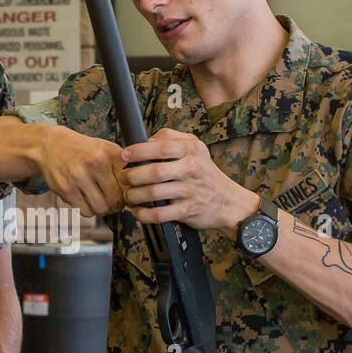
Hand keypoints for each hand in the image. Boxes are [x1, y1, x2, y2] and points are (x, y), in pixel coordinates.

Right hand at [33, 125, 126, 217]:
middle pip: (116, 200)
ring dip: (102, 209)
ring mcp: (79, 176)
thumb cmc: (84, 150)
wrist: (51, 145)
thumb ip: (123, 167)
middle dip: (116, 205)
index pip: (129, 184)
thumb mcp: (106, 149)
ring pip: (100, 208)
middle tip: (114, 203)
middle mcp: (95, 162)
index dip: (130, 194)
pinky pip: (85, 211)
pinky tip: (86, 201)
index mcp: (109, 153)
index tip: (127, 196)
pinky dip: (88, 210)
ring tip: (99, 201)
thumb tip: (137, 193)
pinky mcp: (66, 188)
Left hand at [119, 128, 259, 236]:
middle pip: (154, 171)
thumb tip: (145, 139)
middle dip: (131, 176)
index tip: (123, 155)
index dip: (138, 151)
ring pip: (153, 193)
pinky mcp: (188, 211)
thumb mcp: (195, 147)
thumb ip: (171, 138)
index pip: (160, 147)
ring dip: (134, 196)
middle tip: (122, 178)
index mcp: (190, 150)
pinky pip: (159, 214)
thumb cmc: (205, 173)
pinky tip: (137, 211)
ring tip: (128, 195)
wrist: (229, 201)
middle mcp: (191, 168)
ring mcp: (190, 191)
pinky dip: (144, 214)